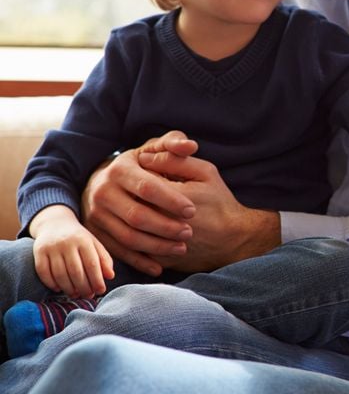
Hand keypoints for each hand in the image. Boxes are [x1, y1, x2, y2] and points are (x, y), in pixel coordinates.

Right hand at [30, 205, 113, 297]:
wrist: (55, 224)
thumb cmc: (79, 239)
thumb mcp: (94, 244)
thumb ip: (104, 259)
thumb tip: (110, 276)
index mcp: (84, 240)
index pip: (92, 264)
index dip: (97, 280)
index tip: (101, 290)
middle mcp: (67, 243)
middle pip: (76, 271)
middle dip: (84, 287)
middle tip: (88, 295)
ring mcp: (52, 247)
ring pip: (59, 274)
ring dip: (68, 288)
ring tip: (75, 294)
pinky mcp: (39, 252)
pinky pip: (43, 272)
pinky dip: (51, 283)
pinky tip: (59, 289)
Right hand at [81, 131, 198, 276]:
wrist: (102, 182)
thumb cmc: (138, 165)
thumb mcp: (152, 150)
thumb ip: (173, 144)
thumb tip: (192, 146)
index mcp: (119, 169)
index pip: (148, 188)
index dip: (172, 200)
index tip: (192, 210)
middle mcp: (102, 192)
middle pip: (137, 216)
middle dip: (166, 227)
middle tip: (189, 232)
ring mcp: (95, 215)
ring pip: (128, 237)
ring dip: (157, 246)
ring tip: (181, 247)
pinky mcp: (94, 234)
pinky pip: (117, 252)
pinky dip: (139, 261)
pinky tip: (160, 266)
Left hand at [137, 149, 280, 272]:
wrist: (232, 239)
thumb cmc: (219, 202)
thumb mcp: (205, 172)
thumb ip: (175, 161)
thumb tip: (144, 157)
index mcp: (171, 196)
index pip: (141, 179)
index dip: (146, 174)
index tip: (160, 177)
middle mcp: (161, 221)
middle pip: (131, 203)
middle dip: (139, 197)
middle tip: (156, 196)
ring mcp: (158, 243)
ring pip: (130, 227)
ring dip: (136, 218)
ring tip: (154, 212)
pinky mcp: (157, 259)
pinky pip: (137, 248)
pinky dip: (138, 237)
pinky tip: (150, 230)